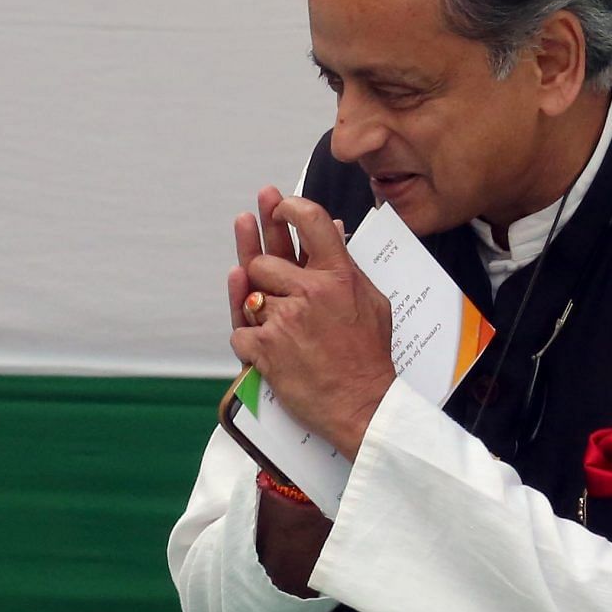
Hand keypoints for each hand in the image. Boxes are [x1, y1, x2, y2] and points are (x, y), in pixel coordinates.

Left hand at [229, 192, 394, 455]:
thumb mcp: (370, 301)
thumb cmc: (367, 356)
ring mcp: (284, 319)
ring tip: (289, 332)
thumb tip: (333, 227)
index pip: (310, 220)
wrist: (362, 405)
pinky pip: (240, 330)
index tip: (274, 206)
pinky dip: (251, 343)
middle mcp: (310, 291)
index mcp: (339, 276)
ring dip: (262, 314)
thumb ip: (345, 264)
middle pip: (262, 262)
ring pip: (250, 297)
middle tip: (283, 296)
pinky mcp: (264, 347)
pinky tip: (271, 351)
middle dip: (265, 277)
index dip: (285, 208)